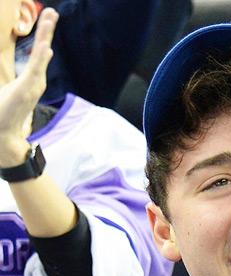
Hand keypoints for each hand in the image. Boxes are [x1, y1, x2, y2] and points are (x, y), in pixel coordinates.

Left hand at [0, 7, 57, 165]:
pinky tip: (47, 48)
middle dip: (47, 30)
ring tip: (50, 20)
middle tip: (53, 12)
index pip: (38, 53)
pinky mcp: (27, 90)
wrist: (4, 135)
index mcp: (31, 80)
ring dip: (45, 37)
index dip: (43, 36)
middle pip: (43, 51)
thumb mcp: (8, 92)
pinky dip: (41, 59)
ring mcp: (33, 85)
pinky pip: (35, 70)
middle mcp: (35, 81)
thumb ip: (14, 85)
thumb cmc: (5, 117)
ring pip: (41, 57)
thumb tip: (12, 82)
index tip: (47, 19)